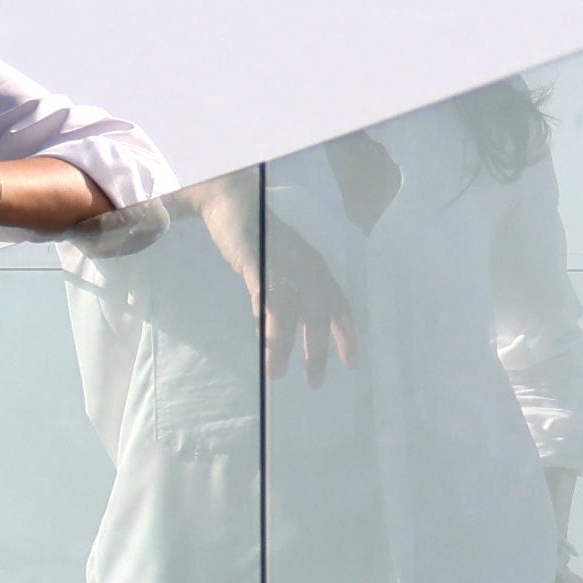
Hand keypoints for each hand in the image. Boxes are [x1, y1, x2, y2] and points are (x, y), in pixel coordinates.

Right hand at [252, 237, 357, 379]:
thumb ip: (283, 297)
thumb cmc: (256, 235)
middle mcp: (306, 266)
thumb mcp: (279, 268)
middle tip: (314, 382)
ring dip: (285, 346)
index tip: (351, 363)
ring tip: (276, 373)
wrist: (231, 199)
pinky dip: (268, 324)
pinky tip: (264, 343)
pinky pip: (267, 298)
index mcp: (315, 268)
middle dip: (318, 350)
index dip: (346, 334)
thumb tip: (276, 333)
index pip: (339, 305)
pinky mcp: (257, 261)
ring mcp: (282, 263)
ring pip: (291, 312)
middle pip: (320, 314)